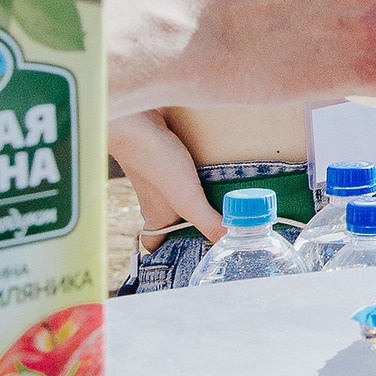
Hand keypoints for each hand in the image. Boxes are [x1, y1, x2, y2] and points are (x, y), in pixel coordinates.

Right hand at [110, 111, 226, 244]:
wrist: (138, 117)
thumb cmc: (154, 161)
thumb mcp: (186, 198)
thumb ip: (207, 220)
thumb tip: (231, 240)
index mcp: (157, 215)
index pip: (155, 245)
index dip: (168, 254)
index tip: (193, 258)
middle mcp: (159, 198)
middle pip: (175, 219)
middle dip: (197, 223)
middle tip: (227, 225)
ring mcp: (166, 175)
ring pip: (186, 192)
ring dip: (206, 194)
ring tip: (237, 198)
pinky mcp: (173, 153)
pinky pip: (191, 167)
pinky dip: (207, 169)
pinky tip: (230, 166)